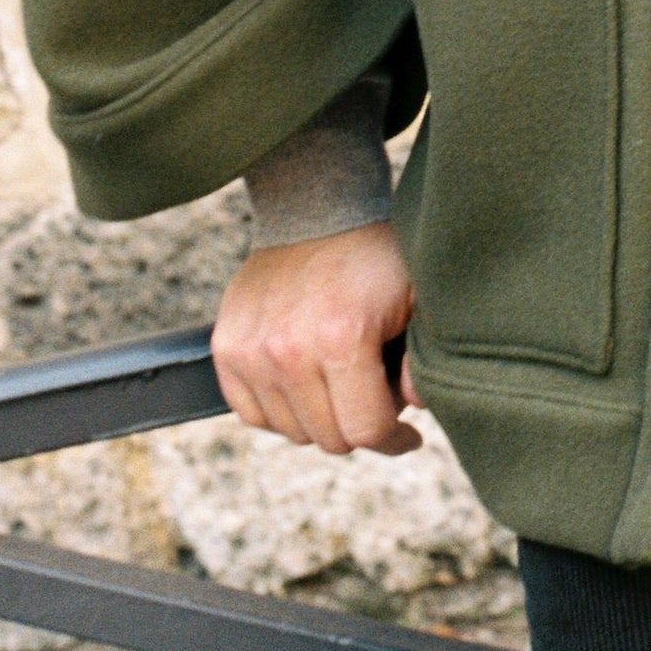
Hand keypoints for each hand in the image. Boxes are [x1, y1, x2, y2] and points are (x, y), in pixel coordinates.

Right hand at [212, 221, 423, 455]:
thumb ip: (423, 360)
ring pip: (291, 432)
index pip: (365, 431)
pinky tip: (305, 384)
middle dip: (358, 425)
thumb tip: (413, 407)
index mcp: (342, 338)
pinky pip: (252, 415)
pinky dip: (280, 410)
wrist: (315, 212)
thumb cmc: (374, 259)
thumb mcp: (418, 299)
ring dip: (320, 419)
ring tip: (340, 383)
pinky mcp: (226, 348)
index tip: (405, 432)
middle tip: (372, 394)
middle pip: (329, 438)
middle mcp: (288, 350)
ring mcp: (251, 351)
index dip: (393, 438)